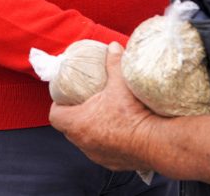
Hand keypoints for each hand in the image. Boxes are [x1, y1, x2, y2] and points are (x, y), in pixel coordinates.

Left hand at [49, 42, 158, 170]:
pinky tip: (118, 131)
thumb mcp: (121, 83)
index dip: (58, 105)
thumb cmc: (133, 113)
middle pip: (69, 128)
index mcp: (78, 123)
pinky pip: (101, 150)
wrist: (154, 141)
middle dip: (75, 116)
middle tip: (86, 102)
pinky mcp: (110, 162)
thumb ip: (114, 63)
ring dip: (90, 129)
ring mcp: (96, 154)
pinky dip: (106, 141)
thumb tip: (112, 47)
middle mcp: (82, 142)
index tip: (66, 97)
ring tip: (103, 116)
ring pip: (85, 141)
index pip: (55, 115)